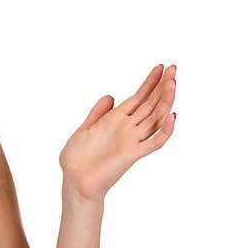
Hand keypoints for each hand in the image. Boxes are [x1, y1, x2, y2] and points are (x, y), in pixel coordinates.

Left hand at [58, 63, 176, 202]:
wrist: (74, 181)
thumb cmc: (77, 159)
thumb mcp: (85, 128)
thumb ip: (98, 112)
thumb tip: (110, 95)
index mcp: (116, 120)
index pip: (139, 97)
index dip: (149, 83)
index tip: (159, 67)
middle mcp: (127, 128)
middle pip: (151, 104)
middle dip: (162, 86)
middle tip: (174, 68)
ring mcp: (132, 140)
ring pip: (155, 118)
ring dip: (165, 101)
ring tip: (173, 83)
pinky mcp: (132, 154)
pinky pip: (153, 142)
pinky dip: (164, 130)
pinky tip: (171, 116)